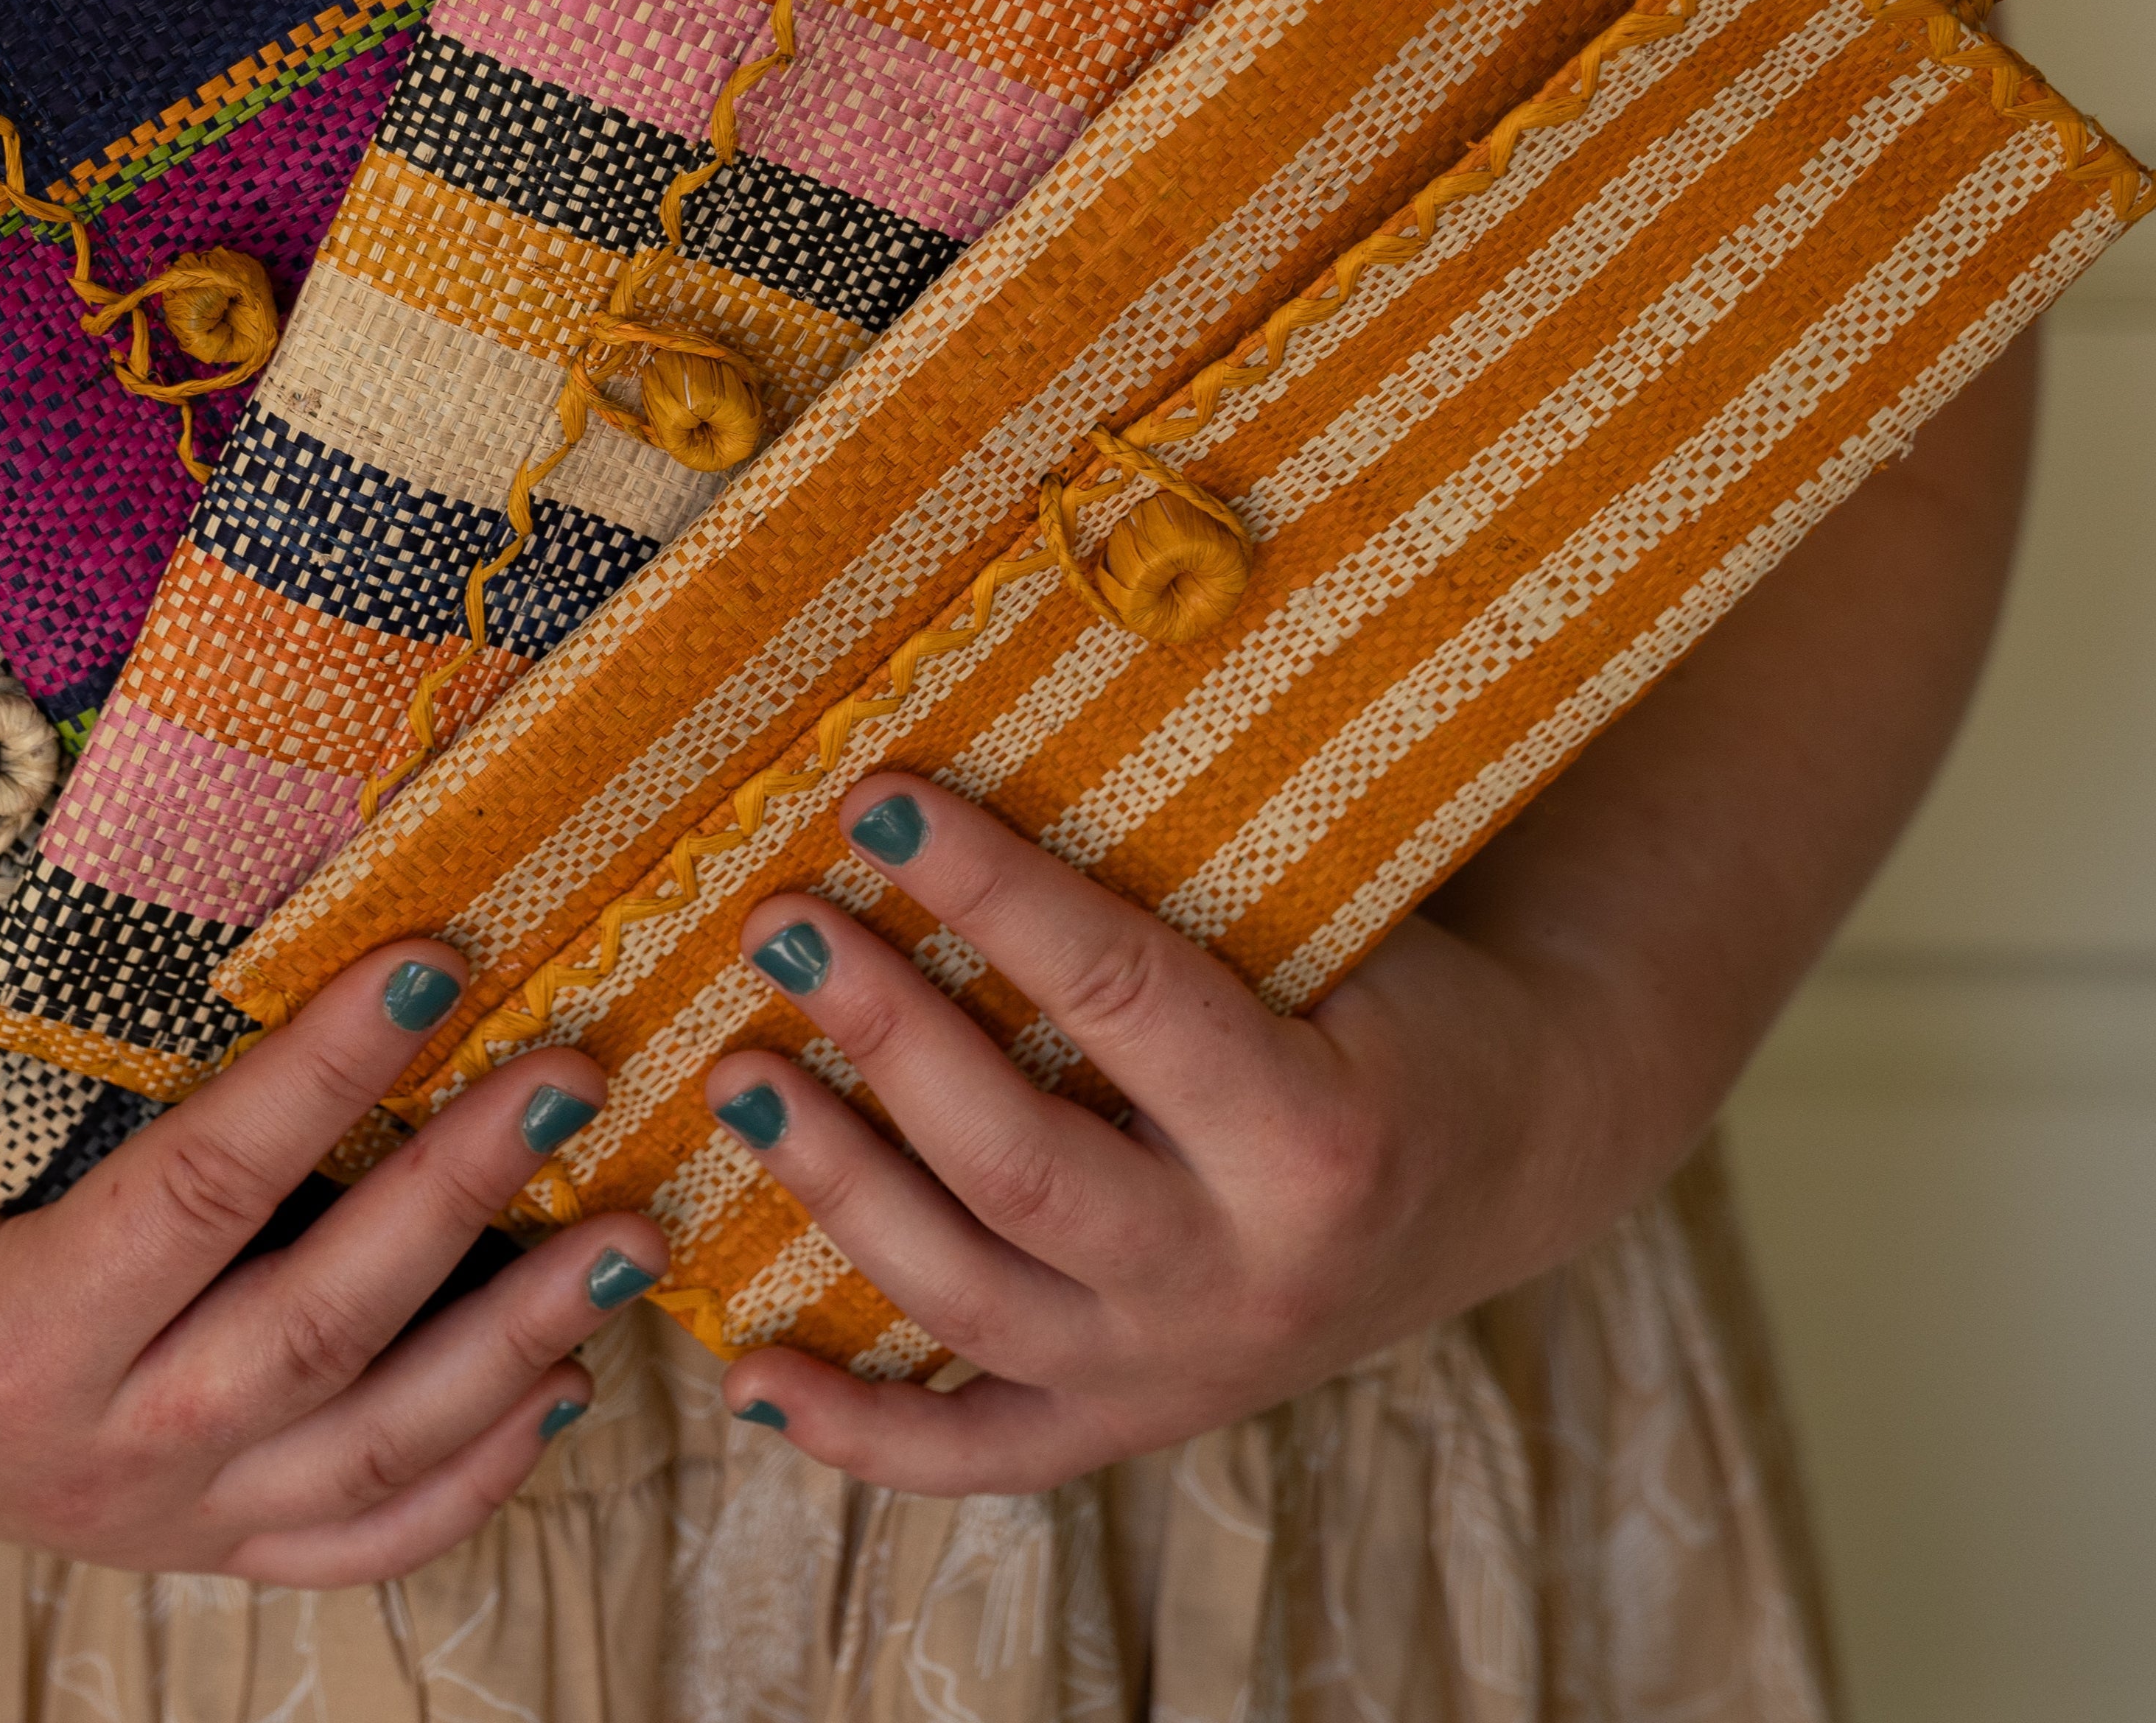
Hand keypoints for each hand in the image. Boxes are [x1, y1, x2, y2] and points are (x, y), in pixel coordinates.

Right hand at [0, 943, 662, 1579]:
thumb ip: (91, 1051)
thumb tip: (278, 890)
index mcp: (10, 1329)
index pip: (206, 1187)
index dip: (326, 1073)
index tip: (432, 961)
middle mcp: (94, 1451)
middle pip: (319, 1326)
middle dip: (464, 1195)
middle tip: (575, 1076)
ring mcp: (152, 1521)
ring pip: (369, 1452)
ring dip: (518, 1344)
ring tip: (632, 1238)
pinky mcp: (188, 1553)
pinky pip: (353, 1541)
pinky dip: (468, 1478)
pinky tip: (559, 1391)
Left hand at [700, 780, 1664, 1493]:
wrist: (1507, 1162)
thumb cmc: (1392, 1003)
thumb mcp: (1333, 936)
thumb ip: (1181, 893)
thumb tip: (967, 791)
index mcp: (1314, 1136)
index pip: (1119, 994)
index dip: (988, 891)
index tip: (874, 799)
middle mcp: (1244, 1277)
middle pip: (1017, 1162)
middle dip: (884, 1034)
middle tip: (779, 923)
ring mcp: (1179, 1370)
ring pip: (967, 1298)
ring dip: (835, 1186)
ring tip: (735, 1080)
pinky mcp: (1132, 1422)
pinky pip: (979, 1451)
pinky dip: (857, 1431)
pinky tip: (746, 1376)